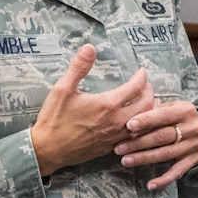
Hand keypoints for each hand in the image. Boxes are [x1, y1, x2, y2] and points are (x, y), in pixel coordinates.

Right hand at [30, 46, 153, 177]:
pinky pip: (135, 136)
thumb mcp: (62, 89)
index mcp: (107, 104)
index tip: (141, 72)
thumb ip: (79, 67)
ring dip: (149, 109)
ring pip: (144, 122)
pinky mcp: (112, 146)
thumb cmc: (54, 119)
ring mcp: (116, 136)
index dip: (142, 77)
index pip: (136, 87)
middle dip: (149, 92)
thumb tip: (90, 47)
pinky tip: (136, 121)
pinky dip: (141, 125)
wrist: (48, 150)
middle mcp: (117, 121)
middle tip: (146, 85)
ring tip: (146, 101)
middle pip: (147, 104)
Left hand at [113, 98, 197, 190]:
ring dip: (144, 158)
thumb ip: (153, 111)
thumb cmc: (177, 115)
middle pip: (163, 137)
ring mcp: (193, 145)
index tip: (128, 125)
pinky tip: (150, 185)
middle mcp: (193, 128)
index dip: (146, 121)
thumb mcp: (169, 107)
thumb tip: (129, 121)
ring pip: (166, 153)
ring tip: (126, 161)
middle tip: (119, 148)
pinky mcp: (194, 159)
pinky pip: (177, 172)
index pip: (164, 116)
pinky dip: (163, 180)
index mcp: (186, 111)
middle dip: (139, 143)